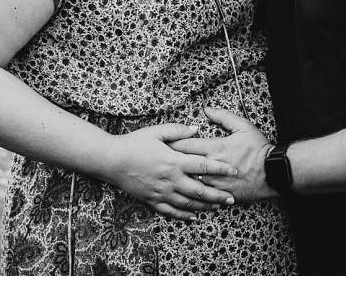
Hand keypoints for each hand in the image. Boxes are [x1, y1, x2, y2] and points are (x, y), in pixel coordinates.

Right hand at [101, 123, 239, 220]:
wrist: (111, 160)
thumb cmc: (133, 143)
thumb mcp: (155, 131)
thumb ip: (177, 130)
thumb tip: (197, 129)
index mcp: (173, 161)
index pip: (203, 166)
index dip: (220, 169)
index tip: (234, 171)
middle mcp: (170, 179)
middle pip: (200, 190)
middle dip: (218, 195)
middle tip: (232, 199)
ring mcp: (161, 192)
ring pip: (188, 203)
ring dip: (204, 206)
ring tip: (217, 207)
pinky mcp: (152, 200)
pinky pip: (171, 211)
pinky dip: (184, 215)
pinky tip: (194, 216)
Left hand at [169, 107, 277, 203]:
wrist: (274, 172)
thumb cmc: (258, 149)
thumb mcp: (243, 126)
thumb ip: (223, 116)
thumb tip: (207, 110)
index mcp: (215, 148)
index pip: (186, 145)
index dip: (171, 144)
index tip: (160, 143)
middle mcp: (212, 166)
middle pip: (183, 164)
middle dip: (169, 162)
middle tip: (156, 161)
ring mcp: (216, 182)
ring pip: (190, 182)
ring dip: (178, 180)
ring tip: (164, 178)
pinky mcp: (222, 194)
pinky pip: (203, 196)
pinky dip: (193, 194)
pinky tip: (183, 194)